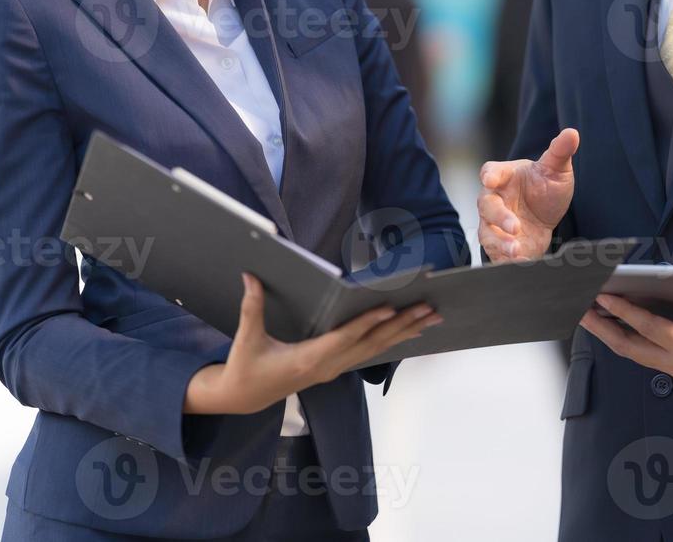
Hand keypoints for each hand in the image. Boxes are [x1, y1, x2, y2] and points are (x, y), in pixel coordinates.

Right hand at [186, 274, 439, 414]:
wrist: (242, 398)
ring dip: (403, 332)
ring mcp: (333, 369)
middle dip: (401, 325)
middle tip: (428, 308)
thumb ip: (251, 306)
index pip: (343, 338)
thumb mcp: (246, 338)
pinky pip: (368, 353)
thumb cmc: (245, 368)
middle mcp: (327, 366)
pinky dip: (390, 340)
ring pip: (375, 350)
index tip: (389, 308)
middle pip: (370, 344)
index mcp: (306, 359)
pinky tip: (408, 331)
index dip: (367, 323)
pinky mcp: (334, 368)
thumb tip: (250, 275)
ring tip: (430, 317)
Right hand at [477, 128, 578, 261]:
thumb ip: (560, 152)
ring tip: (515, 250)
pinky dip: (506, 258)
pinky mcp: (500, 245)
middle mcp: (495, 200)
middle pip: (486, 205)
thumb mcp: (556, 170)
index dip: (490, 175)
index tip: (490, 179)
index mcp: (504, 176)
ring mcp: (494, 224)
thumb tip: (572, 133)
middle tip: (514, 226)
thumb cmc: (544, 189)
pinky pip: (496, 252)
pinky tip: (520, 261)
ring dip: (500, 242)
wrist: (545, 219)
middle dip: (498, 217)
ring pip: (488, 232)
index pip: (491, 171)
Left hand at [579, 287, 672, 378]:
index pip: (651, 329)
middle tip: (577, 307)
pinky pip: (642, 350)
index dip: (626, 311)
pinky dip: (623, 336)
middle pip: (631, 347)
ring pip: (633, 352)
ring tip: (586, 313)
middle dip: (603, 328)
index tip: (604, 295)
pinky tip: (611, 320)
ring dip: (608, 334)